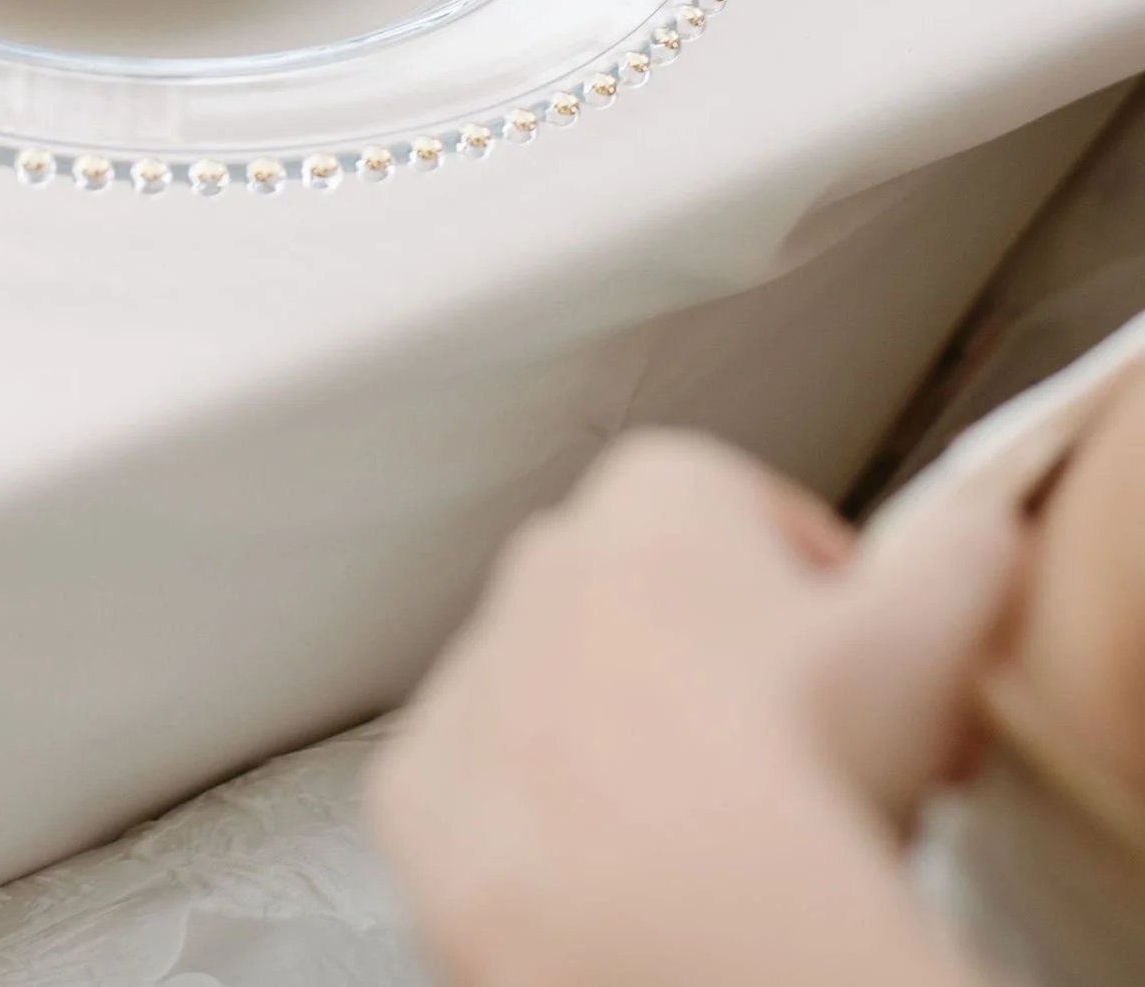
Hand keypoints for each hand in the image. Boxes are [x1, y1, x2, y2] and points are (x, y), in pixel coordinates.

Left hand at [367, 430, 1020, 986]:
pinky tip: (628, 878)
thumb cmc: (803, 760)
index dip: (841, 618)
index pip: (767, 532)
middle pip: (667, 614)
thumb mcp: (937, 626)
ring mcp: (475, 671)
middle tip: (815, 772)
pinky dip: (554, 837)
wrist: (685, 908)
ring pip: (580, 708)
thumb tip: (974, 531)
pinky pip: (497, 803)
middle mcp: (546, 558)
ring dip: (641, 758)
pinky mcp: (423, 789)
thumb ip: (962, 549)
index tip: (874, 684)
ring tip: (726, 839)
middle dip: (739, 682)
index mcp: (659, 489)